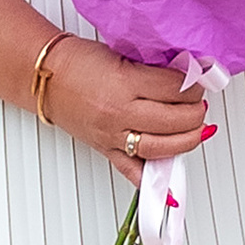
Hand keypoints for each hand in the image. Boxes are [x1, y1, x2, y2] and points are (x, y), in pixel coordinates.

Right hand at [41, 36, 211, 181]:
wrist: (46, 77)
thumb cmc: (79, 61)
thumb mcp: (123, 54)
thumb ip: (153, 68)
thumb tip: (187, 78)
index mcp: (124, 82)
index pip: (174, 88)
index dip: (194, 84)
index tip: (198, 80)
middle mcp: (119, 112)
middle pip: (174, 120)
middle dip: (195, 112)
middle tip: (199, 103)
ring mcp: (113, 135)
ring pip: (162, 147)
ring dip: (188, 140)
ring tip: (196, 129)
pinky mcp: (106, 150)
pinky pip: (133, 171)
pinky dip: (153, 183)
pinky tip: (171, 189)